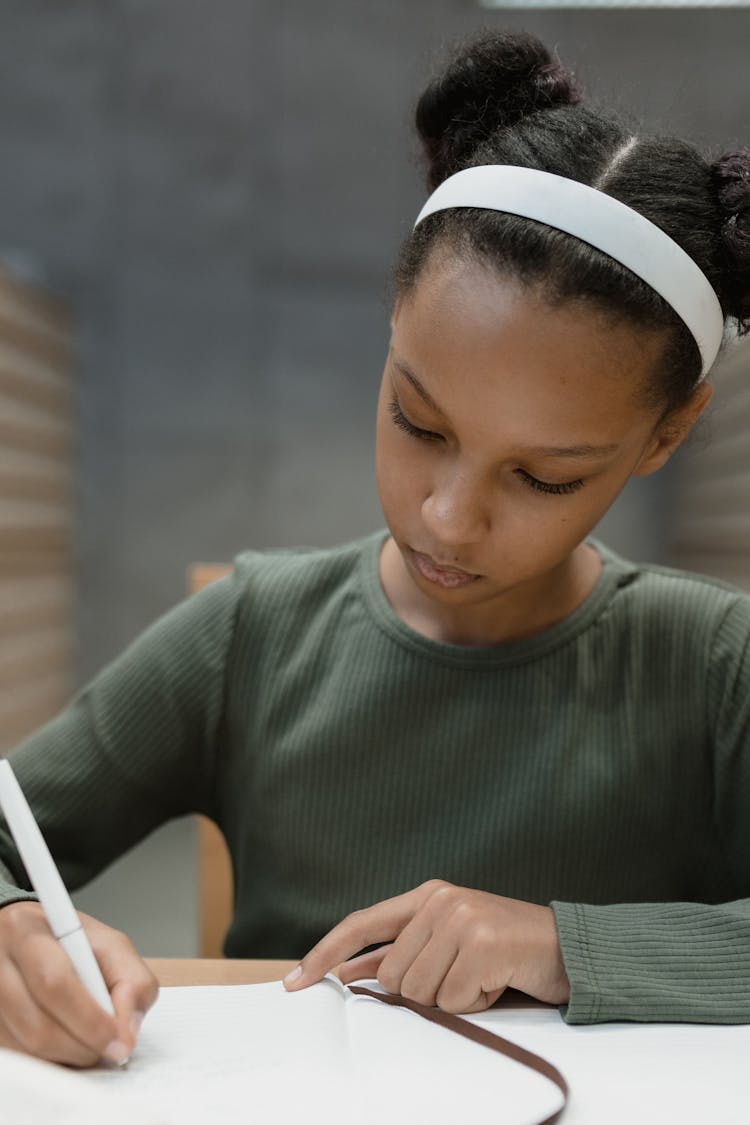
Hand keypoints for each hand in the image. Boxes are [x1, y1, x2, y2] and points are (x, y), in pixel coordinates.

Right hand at [0, 901, 158, 1066]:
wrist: (30, 940)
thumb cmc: (68, 942)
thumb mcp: (110, 945)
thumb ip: (131, 981)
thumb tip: (126, 1031)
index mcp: (27, 932)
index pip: (55, 983)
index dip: (89, 1019)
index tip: (117, 1038)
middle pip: (37, 1025)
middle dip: (82, 1045)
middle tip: (108, 1048)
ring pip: (26, 1048)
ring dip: (67, 1056)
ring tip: (89, 1042)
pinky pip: (18, 1057)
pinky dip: (49, 1059)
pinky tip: (65, 1041)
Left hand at [284, 880, 569, 1013]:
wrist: (567, 948)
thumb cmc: (504, 949)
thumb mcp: (447, 943)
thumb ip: (399, 953)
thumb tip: (349, 971)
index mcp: (427, 896)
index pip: (361, 923)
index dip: (323, 953)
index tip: (294, 980)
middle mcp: (440, 900)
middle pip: (394, 976)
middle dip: (425, 991)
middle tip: (464, 976)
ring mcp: (461, 918)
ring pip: (420, 992)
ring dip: (453, 997)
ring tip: (483, 975)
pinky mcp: (483, 941)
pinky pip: (454, 999)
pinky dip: (476, 1002)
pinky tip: (497, 980)